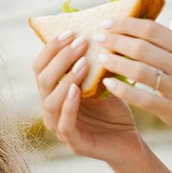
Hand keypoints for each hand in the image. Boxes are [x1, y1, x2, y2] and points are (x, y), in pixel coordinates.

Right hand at [32, 30, 147, 165]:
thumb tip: (94, 29)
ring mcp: (59, 127)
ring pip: (50, 100)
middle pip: (42, 79)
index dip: (52, 47)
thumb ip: (93, 63)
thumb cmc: (114, 109)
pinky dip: (69, 105)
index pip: (41, 66)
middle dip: (60, 57)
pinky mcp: (74, 143)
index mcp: (53, 92)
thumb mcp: (102, 81)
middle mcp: (51, 108)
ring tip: (83, 63)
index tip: (70, 31)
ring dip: (66, 78)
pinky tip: (78, 90)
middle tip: (81, 42)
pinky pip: (64, 123)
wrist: (130, 142)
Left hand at [93, 17, 171, 150]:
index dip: (126, 25)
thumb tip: (140, 34)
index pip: (152, 30)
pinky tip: (108, 84)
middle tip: (97, 38)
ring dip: (115, 62)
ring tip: (101, 58)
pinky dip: (122, 89)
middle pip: (142, 47)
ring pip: (139, 70)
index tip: (108, 23)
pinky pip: (142, 97)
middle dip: (115, 40)